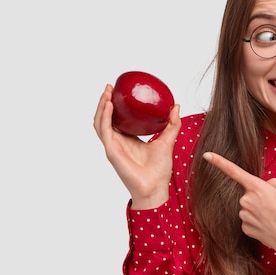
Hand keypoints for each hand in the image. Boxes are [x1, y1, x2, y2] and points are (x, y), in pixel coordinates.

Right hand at [93, 84, 180, 208]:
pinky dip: (105, 116)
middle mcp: (117, 141)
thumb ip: (172, 124)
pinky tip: (109, 105)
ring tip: (107, 92)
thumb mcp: (168, 141)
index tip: (119, 89)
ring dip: (101, 106)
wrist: (155, 188)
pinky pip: (104, 130)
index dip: (114, 104)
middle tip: (110, 86)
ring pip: (100, 122)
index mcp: (127, 139)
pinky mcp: (111, 151)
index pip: (116, 118)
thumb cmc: (159, 170)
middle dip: (104, 101)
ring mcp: (112, 146)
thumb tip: (176, 106)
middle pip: (104, 118)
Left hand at [202, 152, 275, 249]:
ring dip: (257, 211)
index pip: (234, 171)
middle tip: (274, 207)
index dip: (219, 162)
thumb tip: (263, 186)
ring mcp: (244, 215)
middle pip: (247, 195)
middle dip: (258, 198)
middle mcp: (247, 200)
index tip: (206, 155)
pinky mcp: (244, 228)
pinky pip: (247, 221)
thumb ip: (271, 183)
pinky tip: (268, 226)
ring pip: (247, 208)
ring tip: (273, 217)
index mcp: (257, 187)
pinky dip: (256, 222)